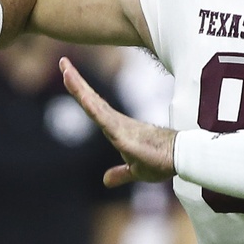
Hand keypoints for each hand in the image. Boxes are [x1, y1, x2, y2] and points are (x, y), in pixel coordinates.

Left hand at [60, 57, 176, 185]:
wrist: (181, 159)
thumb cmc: (162, 161)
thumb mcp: (136, 170)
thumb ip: (120, 174)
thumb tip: (106, 181)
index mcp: (116, 127)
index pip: (94, 107)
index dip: (80, 91)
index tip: (68, 74)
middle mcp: (116, 122)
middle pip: (91, 99)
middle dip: (75, 81)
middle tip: (63, 62)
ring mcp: (120, 126)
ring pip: (94, 105)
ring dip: (79, 88)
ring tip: (66, 70)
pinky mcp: (124, 135)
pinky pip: (104, 119)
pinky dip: (92, 107)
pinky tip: (83, 97)